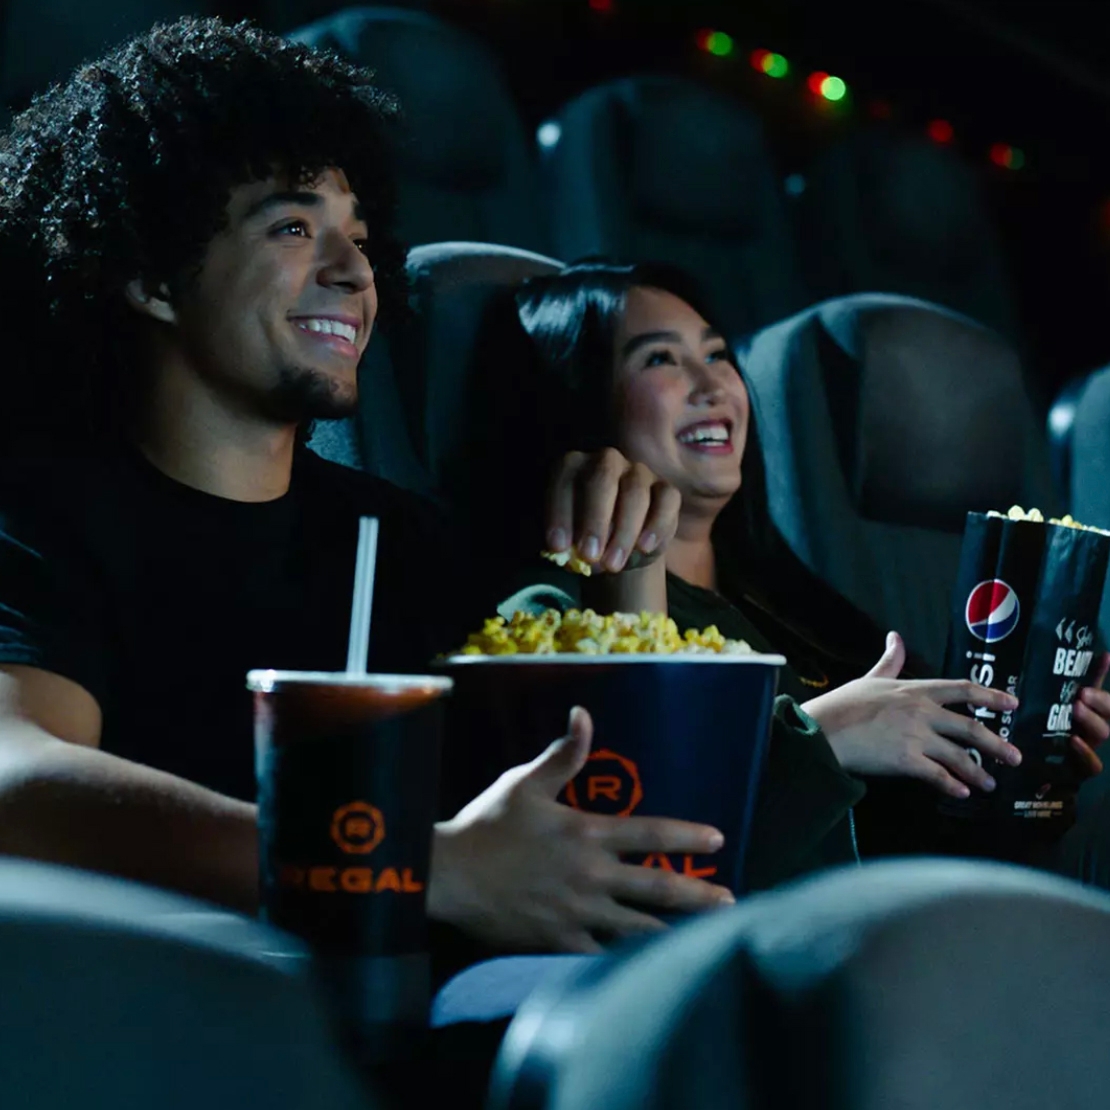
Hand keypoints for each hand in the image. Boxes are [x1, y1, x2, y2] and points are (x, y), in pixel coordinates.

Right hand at [426, 707, 733, 953]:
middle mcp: (591, 875)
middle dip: (699, 896)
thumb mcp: (524, 783)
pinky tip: (651, 969)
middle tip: (731, 904)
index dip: (688, 836)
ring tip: (706, 940)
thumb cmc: (487, 824)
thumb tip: (583, 715)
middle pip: (657, 887)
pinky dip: (629, 962)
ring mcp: (578, 913)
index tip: (717, 840)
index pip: (651, 833)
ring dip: (676, 933)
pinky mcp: (559, 942)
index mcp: (586, 833)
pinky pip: (603, 956)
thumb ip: (562, 755)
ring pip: (639, 928)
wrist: (448, 876)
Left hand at [546, 449, 679, 573]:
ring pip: (635, 493)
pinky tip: (644, 548)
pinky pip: (666, 501)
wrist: (619, 546)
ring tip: (613, 564)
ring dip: (624, 531)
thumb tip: (567, 555)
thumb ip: (566, 545)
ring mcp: (638, 472)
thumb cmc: (584, 537)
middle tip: (589, 555)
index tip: (558, 548)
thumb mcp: (570, 543)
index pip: (564, 480)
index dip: (559, 514)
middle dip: (595, 520)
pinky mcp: (665, 488)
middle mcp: (605, 461)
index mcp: (573, 467)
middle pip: (602, 479)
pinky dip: (657, 525)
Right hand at [802, 632, 1021, 798]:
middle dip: (997, 744)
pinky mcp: (907, 761)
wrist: (824, 730)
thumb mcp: (870, 678)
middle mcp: (923, 712)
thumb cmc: (843, 704)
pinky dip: (953, 785)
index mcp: (915, 689)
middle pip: (971, 728)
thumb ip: (890, 661)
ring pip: (960, 756)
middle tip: (1014, 757)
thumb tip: (896, 638)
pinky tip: (962, 792)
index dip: (991, 696)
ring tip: (991, 784)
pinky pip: (939, 776)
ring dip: (979, 772)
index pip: (962, 689)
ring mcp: (917, 737)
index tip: (1012, 704)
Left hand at [1071, 652, 1109, 777]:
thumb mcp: (1076, 702)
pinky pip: (1092, 765)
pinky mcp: (1082, 768)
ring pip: (1103, 734)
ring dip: (1092, 721)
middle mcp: (1100, 729)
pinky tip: (1074, 740)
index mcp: (1099, 713)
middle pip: (1109, 717)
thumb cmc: (1062, 724)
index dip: (1104, 679)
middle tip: (1083, 693)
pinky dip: (1086, 753)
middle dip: (1101, 703)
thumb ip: (1091, 679)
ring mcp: (1093, 748)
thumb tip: (1107, 655)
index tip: (1104, 659)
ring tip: (1076, 707)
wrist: (1043, 762)